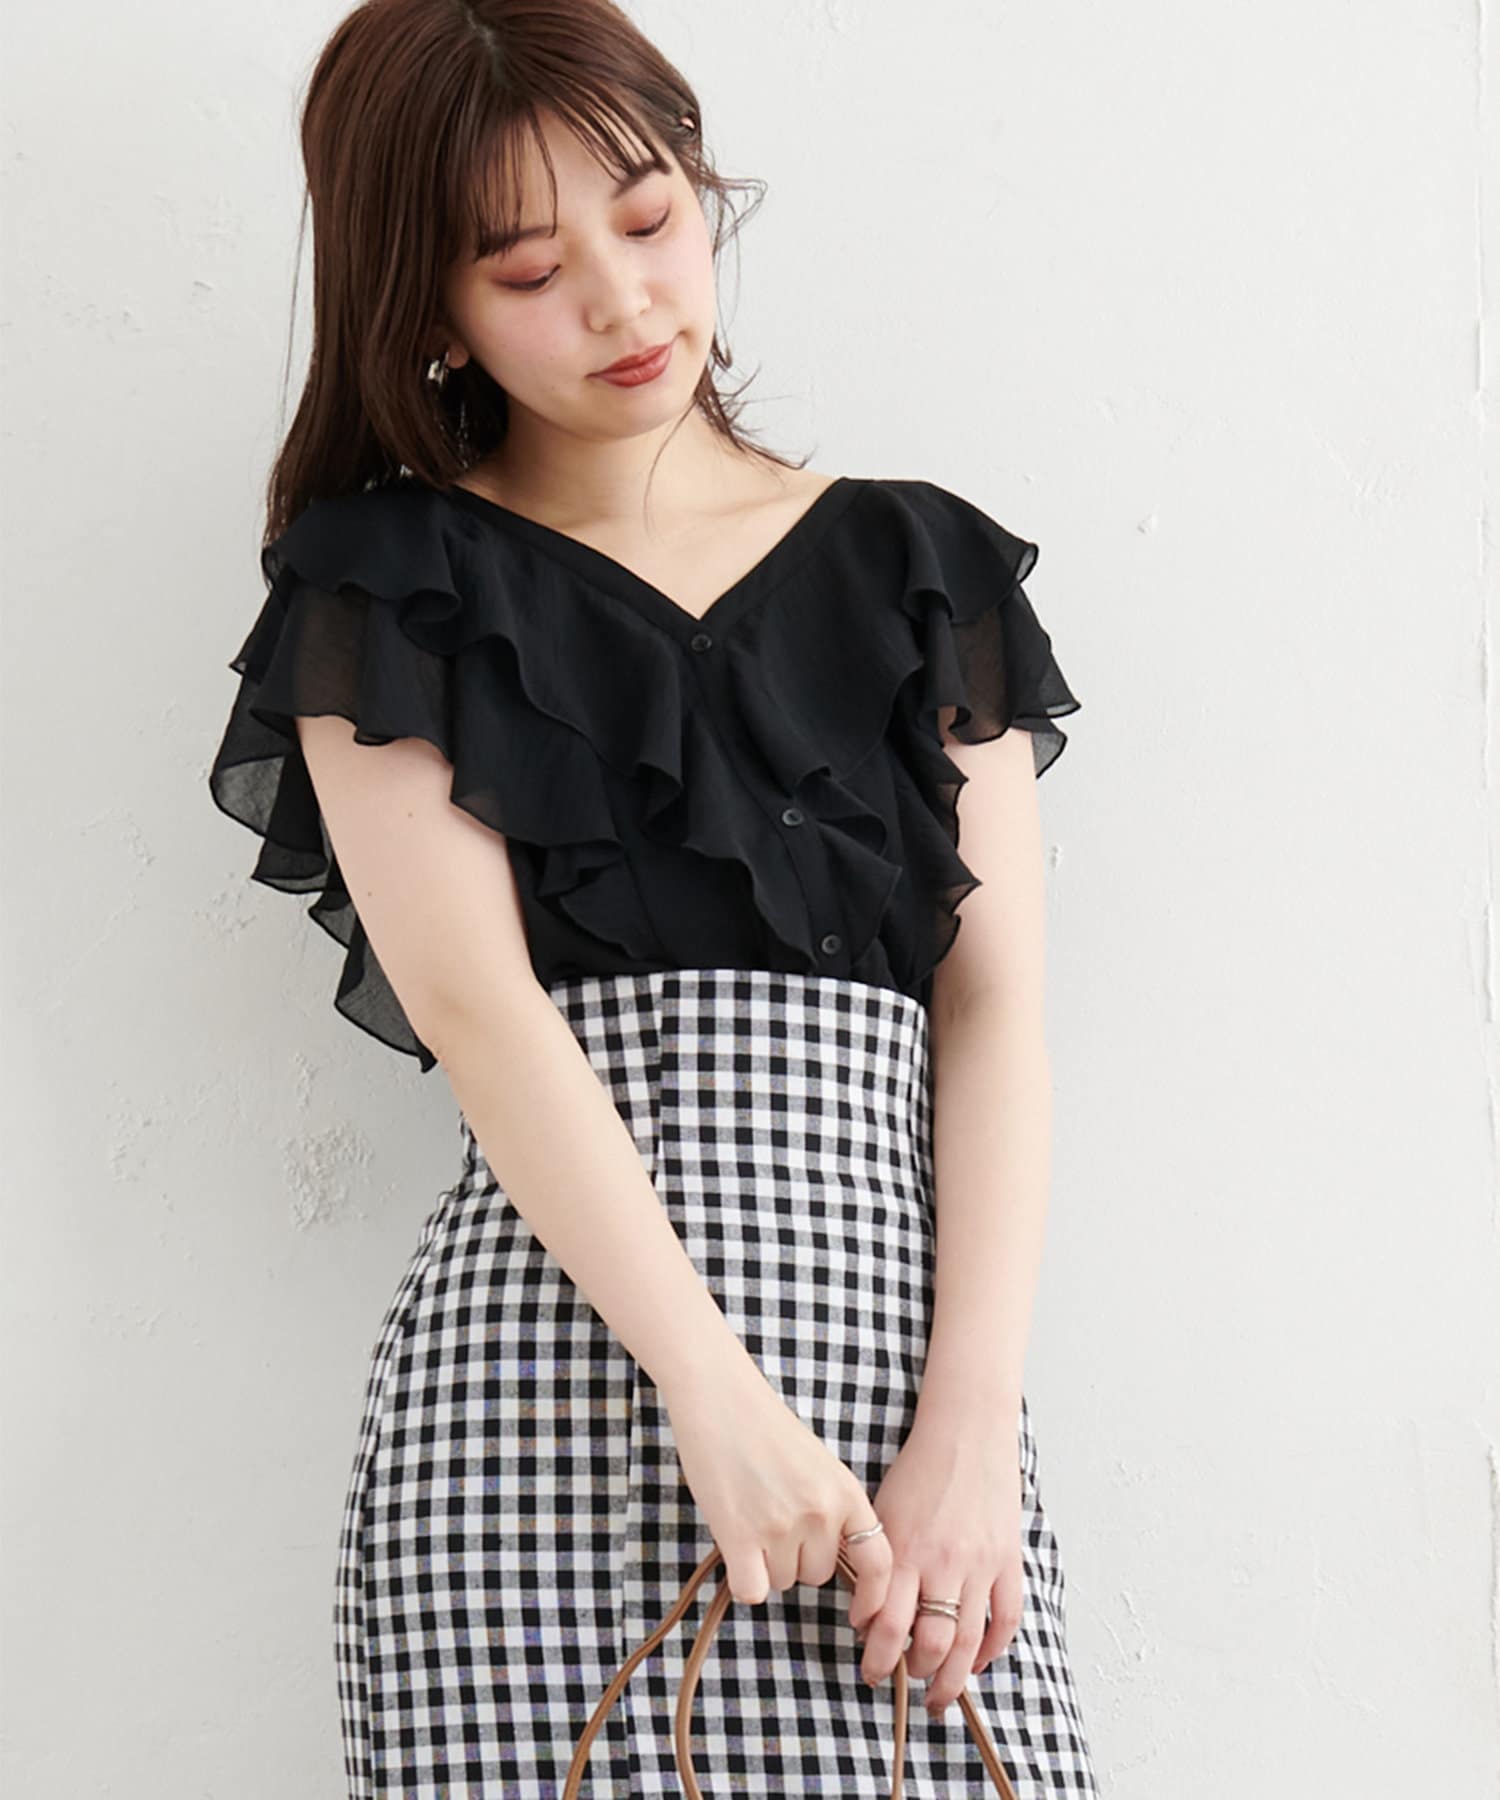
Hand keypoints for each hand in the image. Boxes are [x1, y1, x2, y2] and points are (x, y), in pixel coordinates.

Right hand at [663, 1363, 893, 1634]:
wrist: (721, 1398)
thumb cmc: (765, 1428)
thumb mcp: (819, 1465)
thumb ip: (834, 1508)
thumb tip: (836, 1559)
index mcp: (846, 1491)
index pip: (879, 1561)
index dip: (876, 1595)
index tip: (864, 1613)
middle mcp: (821, 1512)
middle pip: (819, 1575)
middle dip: (798, 1559)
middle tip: (773, 1520)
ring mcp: (782, 1525)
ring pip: (784, 1581)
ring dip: (767, 1563)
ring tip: (751, 1516)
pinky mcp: (741, 1536)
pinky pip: (754, 1591)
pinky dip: (744, 1579)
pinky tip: (736, 1548)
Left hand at [848, 1411, 1024, 1717]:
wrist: (966, 1434)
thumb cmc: (919, 1471)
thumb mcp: (883, 1512)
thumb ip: (874, 1565)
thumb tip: (865, 1620)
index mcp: (906, 1550)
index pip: (888, 1625)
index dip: (878, 1658)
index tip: (871, 1670)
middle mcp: (943, 1563)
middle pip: (931, 1643)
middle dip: (915, 1673)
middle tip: (905, 1681)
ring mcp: (980, 1564)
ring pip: (969, 1641)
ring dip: (952, 1677)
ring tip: (939, 1696)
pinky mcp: (1008, 1560)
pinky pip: (1007, 1618)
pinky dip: (994, 1649)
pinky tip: (978, 1662)